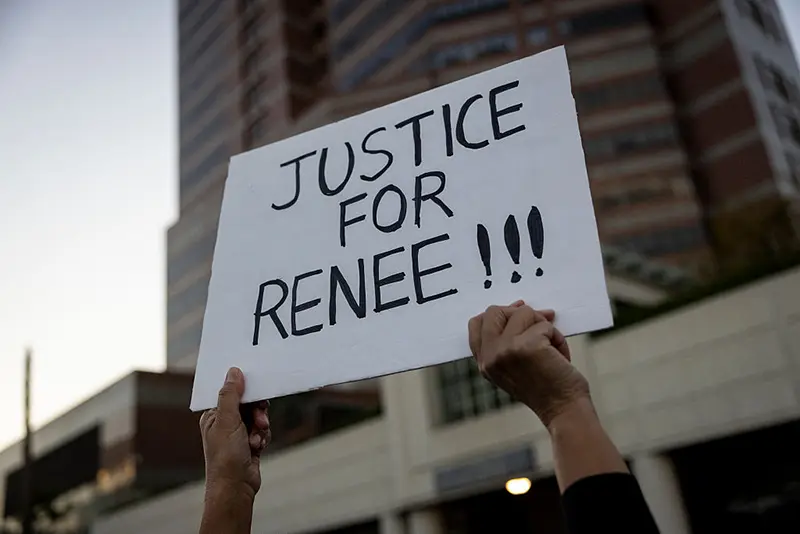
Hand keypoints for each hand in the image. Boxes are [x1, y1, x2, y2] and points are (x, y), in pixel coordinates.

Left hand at [200, 367, 270, 500]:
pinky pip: (262, 430)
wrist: (235, 487)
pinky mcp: (249, 443)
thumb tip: (233, 372)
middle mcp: (224, 423)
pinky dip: (263, 437)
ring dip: (260, 427)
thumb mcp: (227, 421)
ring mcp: (237, 434)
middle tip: (260, 420)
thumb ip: (231, 395)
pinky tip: (257, 447)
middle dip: (257, 413)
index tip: (257, 392)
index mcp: (213, 415)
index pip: (231, 393)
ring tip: (256, 439)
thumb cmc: (225, 457)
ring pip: (258, 417)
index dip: (245, 392)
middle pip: (248, 404)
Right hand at [468, 301, 589, 428]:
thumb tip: (520, 306)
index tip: (518, 315)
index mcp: (484, 362)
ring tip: (552, 348)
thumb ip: (508, 340)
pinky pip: (545, 324)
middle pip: (494, 311)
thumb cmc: (545, 388)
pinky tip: (560, 355)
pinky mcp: (527, 345)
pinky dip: (557, 336)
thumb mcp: (514, 366)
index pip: (476, 324)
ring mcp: (506, 350)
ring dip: (543, 325)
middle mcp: (490, 356)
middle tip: (538, 326)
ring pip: (523, 312)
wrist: (563, 409)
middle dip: (519, 313)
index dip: (499, 315)